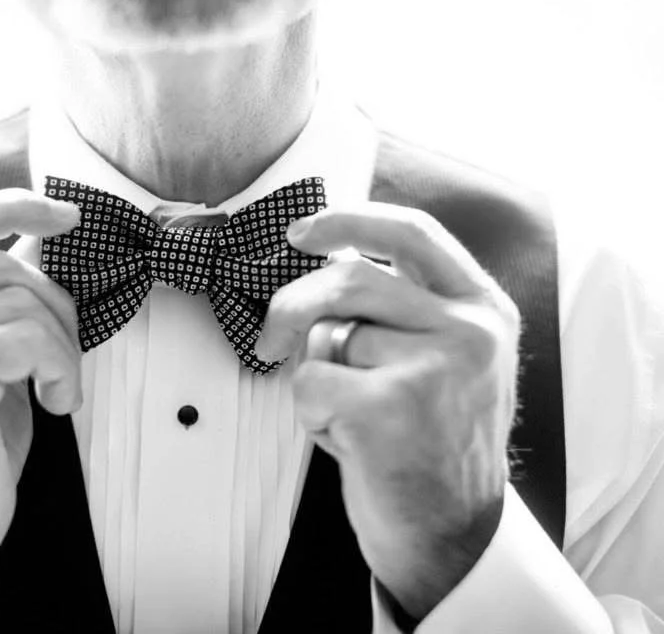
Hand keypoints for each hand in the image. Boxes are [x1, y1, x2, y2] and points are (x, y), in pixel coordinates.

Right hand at [0, 189, 81, 609]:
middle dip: (58, 309)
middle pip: (6, 266)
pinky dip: (60, 367)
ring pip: (24, 301)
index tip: (69, 214)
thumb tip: (45, 232)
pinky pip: (28, 337)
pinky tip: (54, 402)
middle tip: (63, 360)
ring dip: (62, 348)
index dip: (13, 204)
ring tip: (57, 388)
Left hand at [256, 203, 520, 619]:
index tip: (300, 232)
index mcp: (484, 310)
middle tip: (270, 339)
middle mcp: (469, 331)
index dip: (350, 220)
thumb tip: (317, 273)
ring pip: (326, 339)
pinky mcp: (391, 408)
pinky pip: (309, 385)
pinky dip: (311, 415)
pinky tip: (348, 443)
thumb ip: (400, 311)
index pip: (413, 233)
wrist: (451, 534)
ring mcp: (434, 367)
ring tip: (350, 416)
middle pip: (350, 279)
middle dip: (293, 305)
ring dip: (318, 378)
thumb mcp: (443, 362)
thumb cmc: (431, 444)